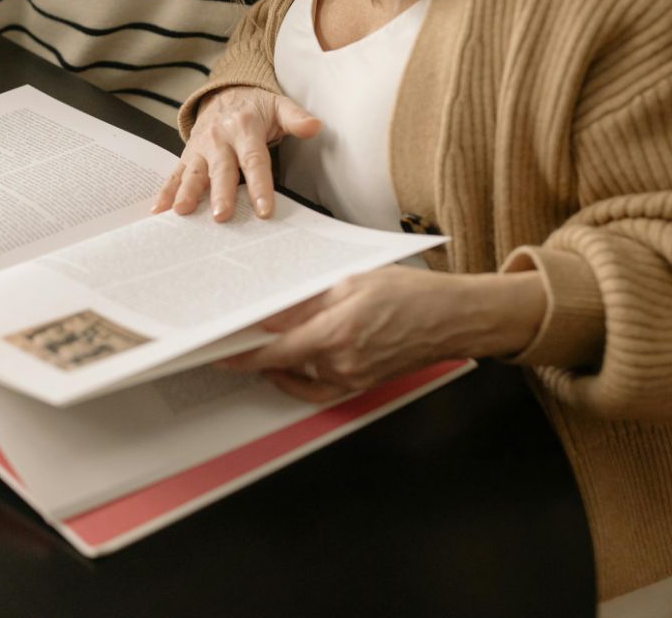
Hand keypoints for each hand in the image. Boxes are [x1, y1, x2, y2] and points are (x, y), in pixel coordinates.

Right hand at [152, 85, 320, 220]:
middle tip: (220, 215)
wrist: (224, 92)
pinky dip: (166, 191)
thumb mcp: (278, 105)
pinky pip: (175, 174)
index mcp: (245, 129)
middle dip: (220, 192)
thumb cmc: (255, 107)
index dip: (260, 185)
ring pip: (193, 172)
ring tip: (182, 212)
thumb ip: (296, 118)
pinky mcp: (187, 156)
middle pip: (221, 169)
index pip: (254, 160)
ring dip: (187, 192)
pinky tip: (159, 210)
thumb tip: (314, 126)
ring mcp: (200, 148)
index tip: (263, 209)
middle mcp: (219, 139)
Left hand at [217, 267, 546, 402]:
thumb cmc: (412, 294)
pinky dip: (299, 380)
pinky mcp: (362, 385)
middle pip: (282, 364)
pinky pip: (319, 390)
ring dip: (278, 364)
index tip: (217, 351)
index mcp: (336, 333)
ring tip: (263, 346)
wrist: (454, 318)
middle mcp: (341, 363)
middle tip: (236, 339)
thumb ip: (307, 301)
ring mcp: (352, 379)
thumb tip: (271, 312)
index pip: (273, 351)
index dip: (241, 354)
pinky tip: (291, 366)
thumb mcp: (352, 282)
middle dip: (257, 352)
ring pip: (298, 376)